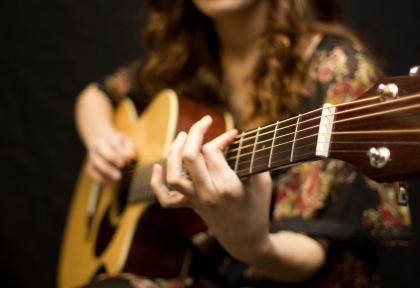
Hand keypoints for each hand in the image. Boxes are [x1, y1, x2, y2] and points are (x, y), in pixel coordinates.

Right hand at [85, 130, 134, 185]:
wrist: (102, 140)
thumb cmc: (118, 143)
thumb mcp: (126, 142)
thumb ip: (129, 148)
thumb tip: (128, 157)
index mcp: (109, 139)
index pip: (113, 145)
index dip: (119, 154)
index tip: (126, 163)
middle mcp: (98, 146)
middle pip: (101, 155)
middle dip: (109, 165)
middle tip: (119, 175)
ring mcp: (92, 156)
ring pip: (95, 164)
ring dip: (105, 174)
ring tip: (116, 181)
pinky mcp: (89, 165)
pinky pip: (91, 173)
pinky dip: (100, 180)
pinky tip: (110, 184)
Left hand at [151, 116, 272, 260]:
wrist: (246, 241)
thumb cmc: (258, 208)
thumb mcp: (262, 181)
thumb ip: (251, 158)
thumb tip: (235, 137)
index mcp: (228, 187)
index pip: (212, 151)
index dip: (222, 137)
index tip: (233, 135)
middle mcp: (207, 194)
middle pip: (190, 156)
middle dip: (195, 132)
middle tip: (205, 121)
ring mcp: (196, 202)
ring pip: (174, 174)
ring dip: (174, 151)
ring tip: (182, 136)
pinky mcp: (190, 207)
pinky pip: (165, 199)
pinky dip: (156, 183)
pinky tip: (157, 167)